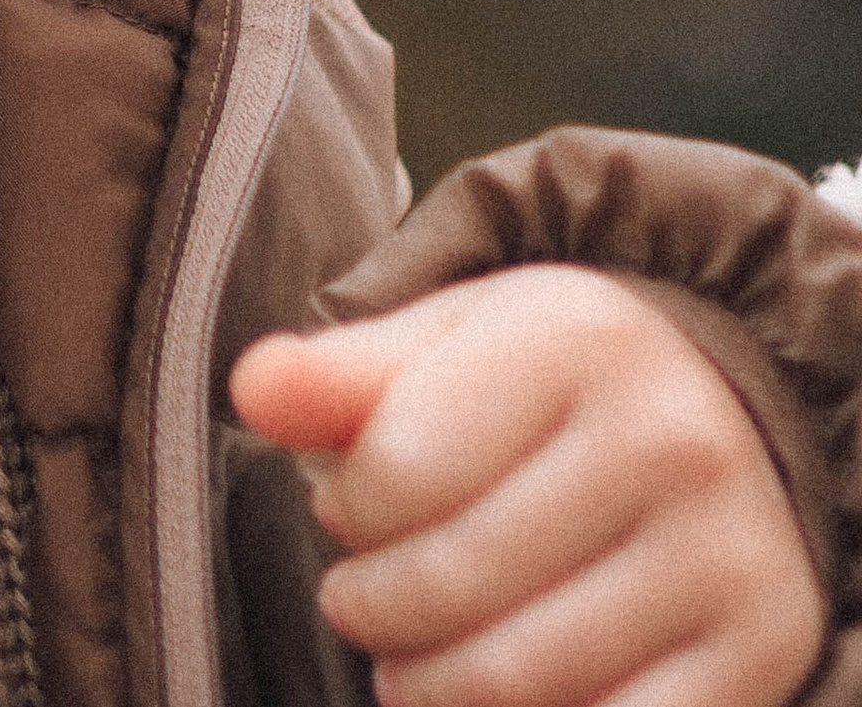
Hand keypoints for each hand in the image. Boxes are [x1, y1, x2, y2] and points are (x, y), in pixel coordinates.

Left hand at [232, 265, 826, 706]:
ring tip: (407, 667)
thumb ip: (343, 375)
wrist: (724, 413)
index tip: (345, 507)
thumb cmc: (548, 379)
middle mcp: (669, 441)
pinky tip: (492, 698)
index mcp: (579, 339)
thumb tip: (252, 388)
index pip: (398, 468)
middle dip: (373, 610)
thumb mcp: (449, 343)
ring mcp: (725, 553)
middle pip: (452, 583)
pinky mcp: (759, 650)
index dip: (344, 508)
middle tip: (360, 604)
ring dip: (429, 690)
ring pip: (520, 680)